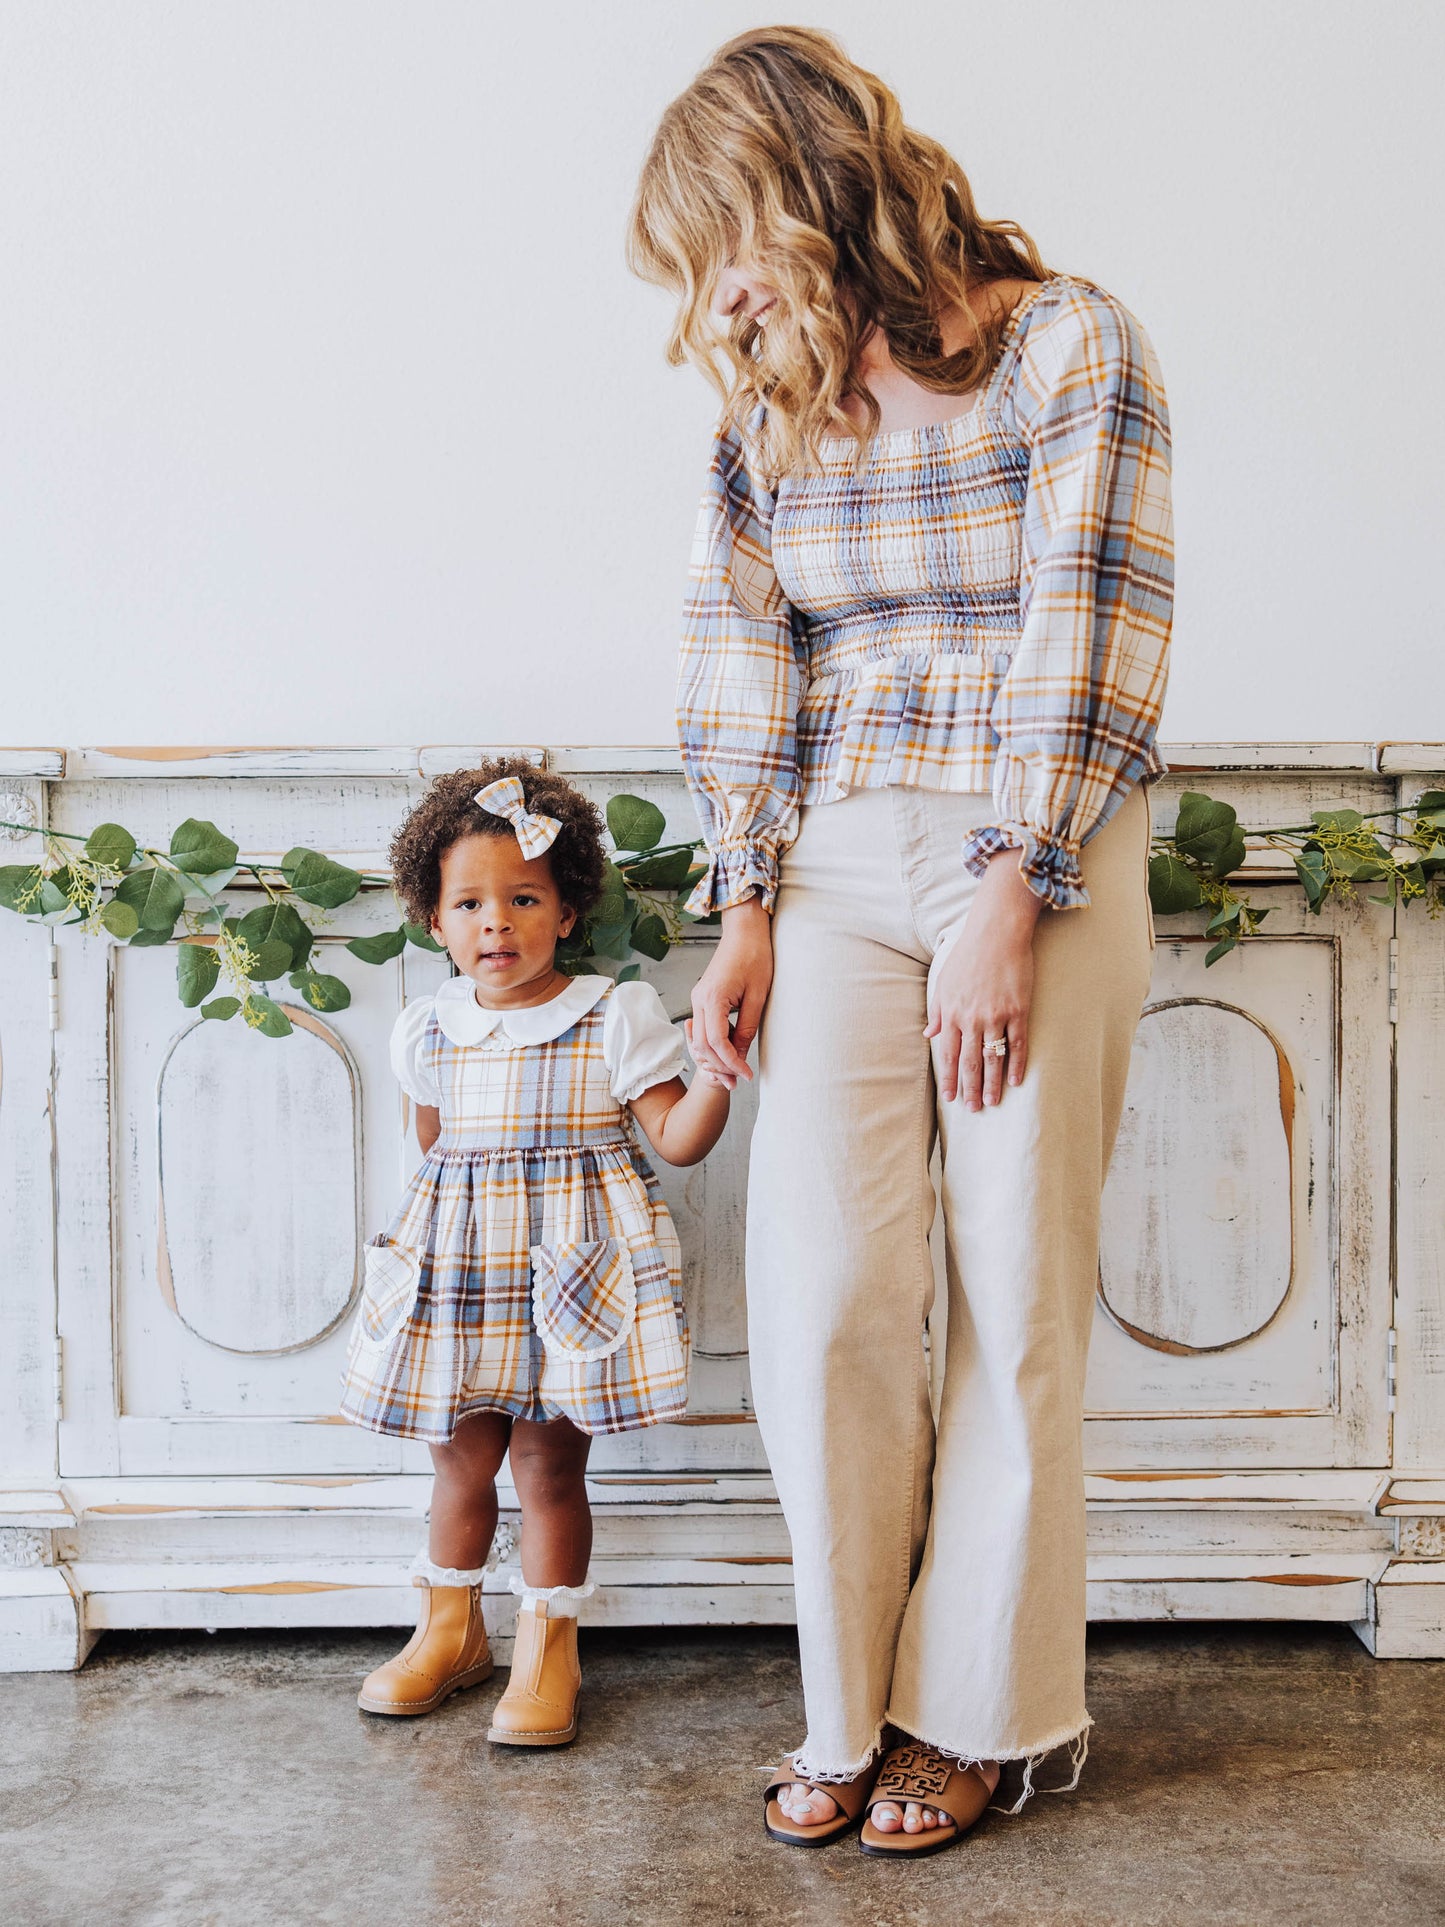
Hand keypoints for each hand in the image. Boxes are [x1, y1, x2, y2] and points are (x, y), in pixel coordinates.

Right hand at [687, 895, 773, 1088]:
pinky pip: (703, 1028)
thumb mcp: (758, 996)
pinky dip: (714, 1044)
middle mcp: (699, 999)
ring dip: (715, 1057)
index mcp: (712, 998)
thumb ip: (746, 1027)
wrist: (744, 932)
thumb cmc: (755, 957)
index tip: (746, 1075)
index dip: (731, 1062)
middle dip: (720, 1066)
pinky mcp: (703, 997)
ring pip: (700, 1039)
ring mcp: (698, 998)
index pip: (716, 1042)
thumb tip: (740, 1054)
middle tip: (739, 1080)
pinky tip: (731, 1050)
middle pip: (702, 1045)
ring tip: (735, 1070)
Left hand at [926, 853, 1042, 1110]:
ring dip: (993, 1083)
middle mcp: (972, 1018)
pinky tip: (1017, 1080)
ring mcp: (996, 1015)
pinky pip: (1018, 1043)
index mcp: (951, 1013)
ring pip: (993, 1058)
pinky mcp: (1019, 1009)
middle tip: (974, 1110)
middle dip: (971, 1088)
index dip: (949, 1078)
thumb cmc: (967, 955)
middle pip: (970, 1062)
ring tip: (993, 1102)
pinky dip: (1017, 1064)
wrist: (996, 932)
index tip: (951, 1098)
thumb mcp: (943, 982)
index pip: (947, 1054)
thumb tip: (929, 1034)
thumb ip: (937, 1011)